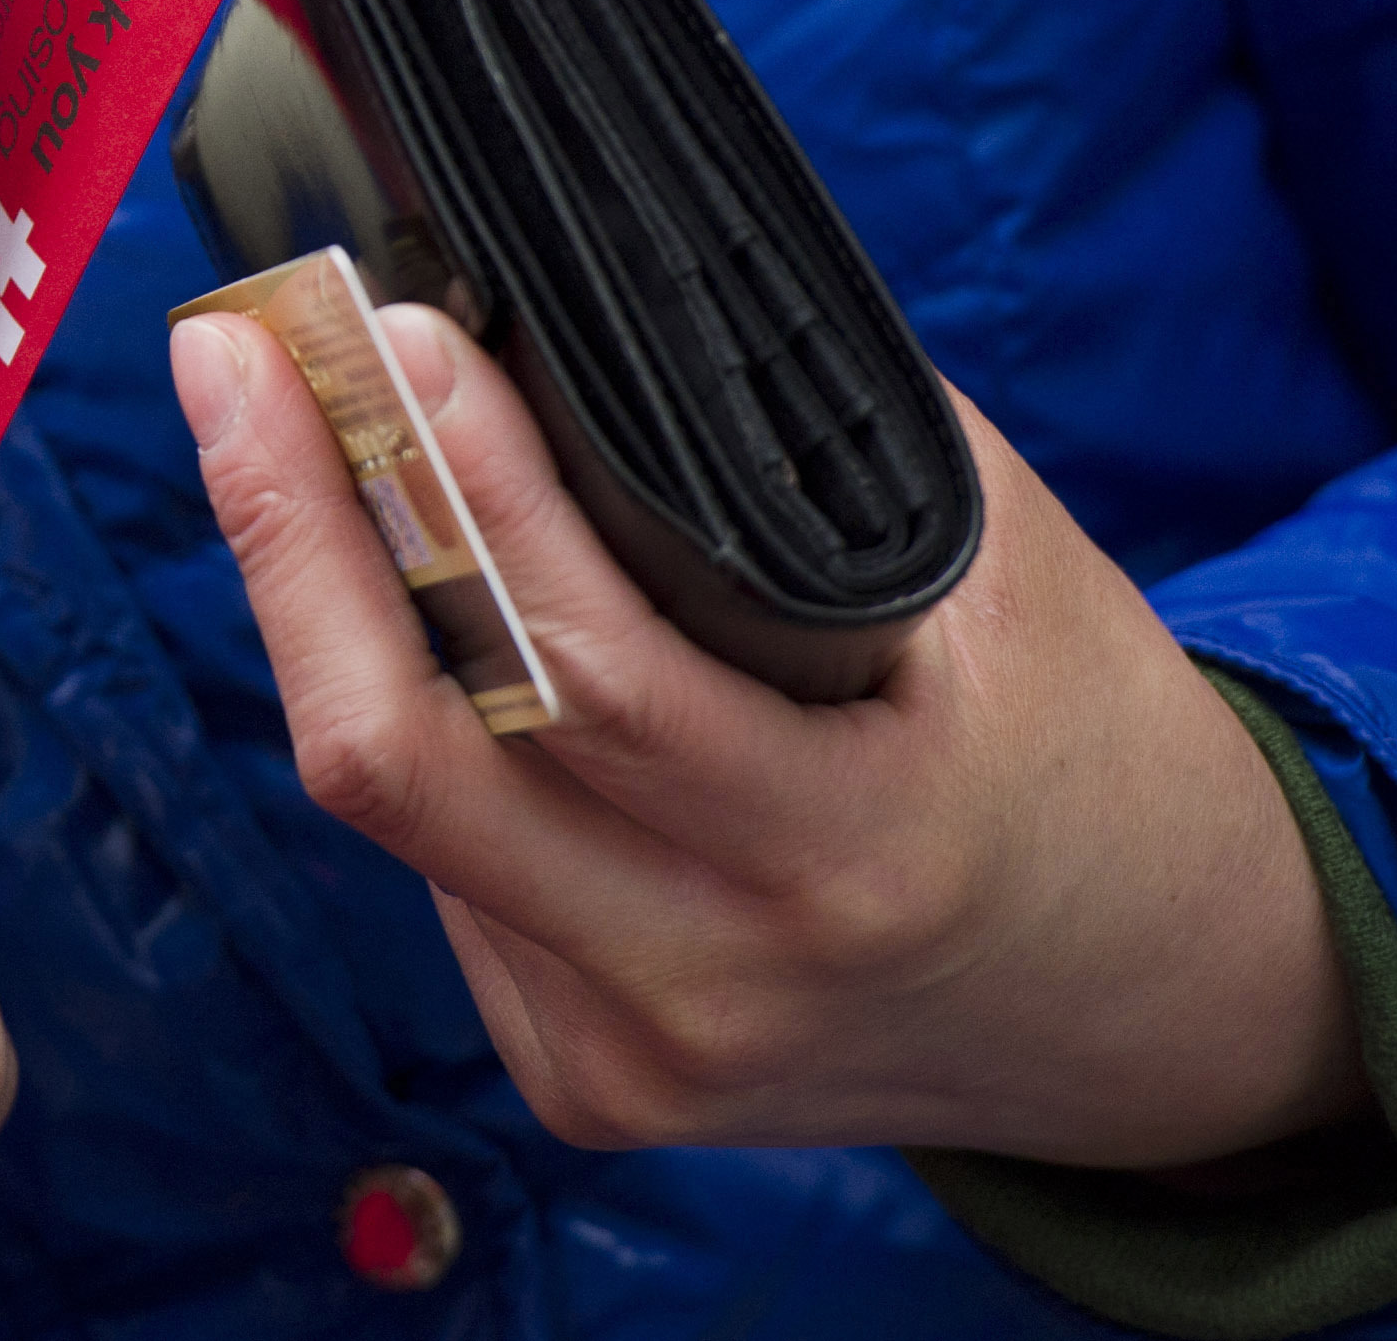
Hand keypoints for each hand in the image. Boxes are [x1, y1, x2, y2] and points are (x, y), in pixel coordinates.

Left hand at [171, 300, 1363, 1170]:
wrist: (1162, 1005)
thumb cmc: (1087, 753)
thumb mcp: (998, 577)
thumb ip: (795, 464)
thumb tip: (570, 315)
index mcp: (850, 858)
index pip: (585, 670)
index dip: (465, 490)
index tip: (392, 330)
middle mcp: (714, 986)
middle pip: (407, 764)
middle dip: (290, 535)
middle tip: (234, 361)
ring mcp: (628, 1057)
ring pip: (401, 809)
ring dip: (324, 615)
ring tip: (282, 434)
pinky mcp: (580, 1081)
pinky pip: (444, 874)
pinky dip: (416, 725)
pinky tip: (390, 606)